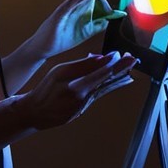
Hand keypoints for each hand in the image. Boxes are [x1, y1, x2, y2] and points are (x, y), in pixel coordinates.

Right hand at [14, 52, 138, 130]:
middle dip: (121, 69)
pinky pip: (99, 94)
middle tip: (133, 58)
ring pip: (105, 88)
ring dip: (118, 77)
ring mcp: (85, 106)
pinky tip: (120, 79)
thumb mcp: (59, 72)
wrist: (35, 113)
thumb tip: (101, 58)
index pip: (101, 73)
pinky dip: (110, 85)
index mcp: (77, 88)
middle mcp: (84, 98)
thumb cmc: (45, 89)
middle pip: (107, 81)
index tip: (123, 54)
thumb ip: (81, 66)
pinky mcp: (83, 110)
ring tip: (129, 67)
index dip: (114, 64)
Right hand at [29, 0, 125, 59]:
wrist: (42, 49)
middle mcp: (69, 7)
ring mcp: (63, 10)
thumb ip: (96, 25)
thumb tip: (110, 18)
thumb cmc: (60, 40)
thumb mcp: (84, 32)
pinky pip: (68, 5)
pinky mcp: (58, 16)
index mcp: (76, 10)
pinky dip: (76, 0)